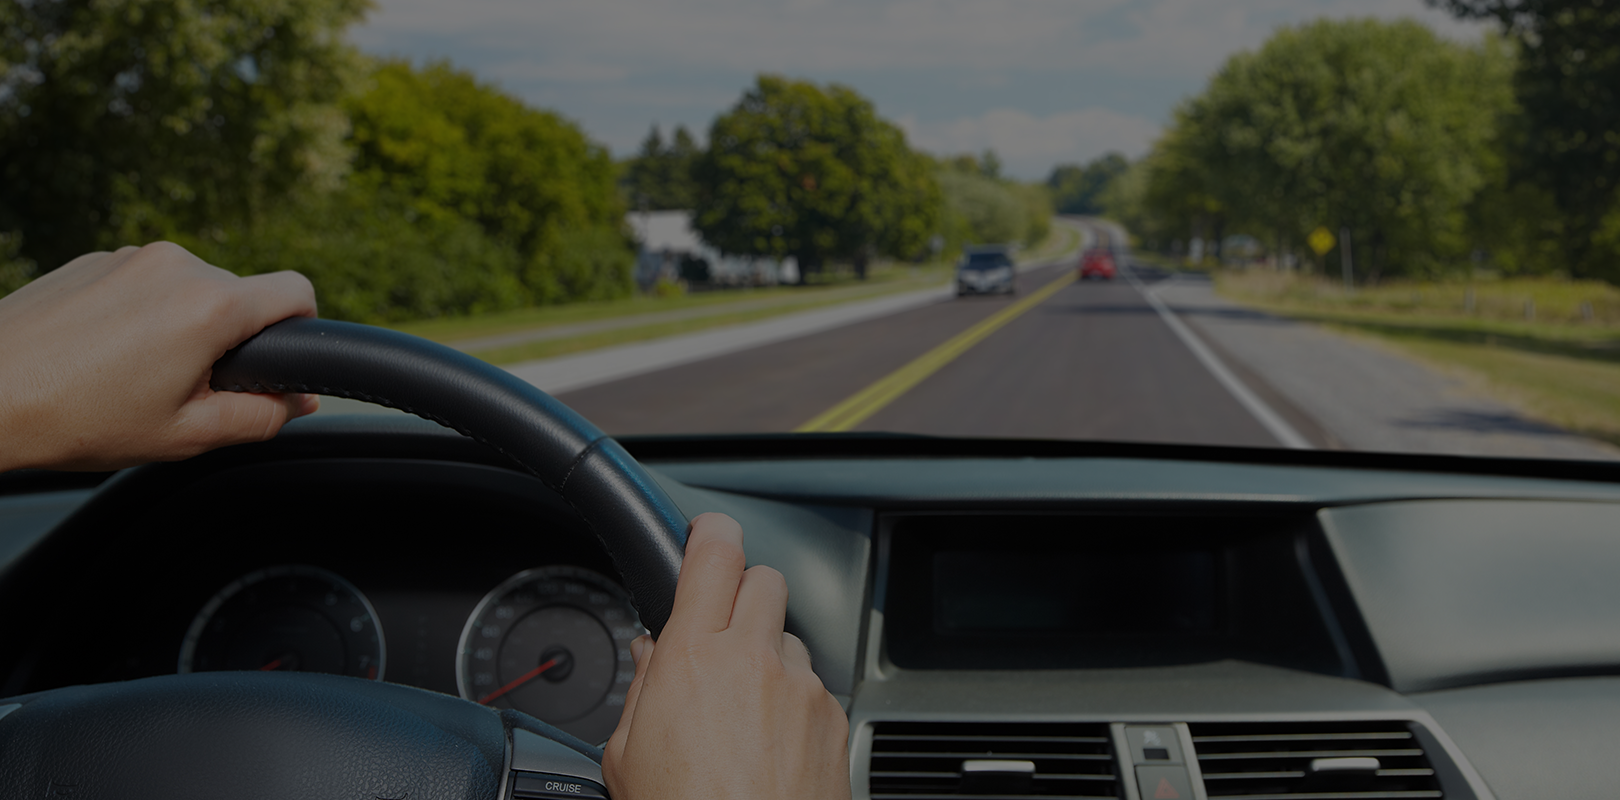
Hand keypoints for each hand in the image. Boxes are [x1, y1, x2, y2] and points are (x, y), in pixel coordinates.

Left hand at [0, 241, 317, 471]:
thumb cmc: (77, 418)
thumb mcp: (186, 435)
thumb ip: (262, 417)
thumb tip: (298, 402)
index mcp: (210, 305)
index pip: (297, 293)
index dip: (303, 329)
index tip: (279, 363)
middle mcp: (177, 265)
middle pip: (241, 296)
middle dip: (231, 339)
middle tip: (188, 391)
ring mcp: (132, 256)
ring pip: (191, 290)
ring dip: (184, 326)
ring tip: (136, 376)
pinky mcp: (96, 259)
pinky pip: (147, 284)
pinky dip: (143, 315)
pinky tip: (105, 356)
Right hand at [603, 512, 850, 799]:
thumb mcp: (626, 757)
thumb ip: (641, 692)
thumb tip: (650, 656)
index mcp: (693, 658)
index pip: (714, 555)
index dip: (712, 533)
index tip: (708, 532)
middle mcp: (754, 660)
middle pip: (763, 579)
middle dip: (742, 593)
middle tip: (718, 628)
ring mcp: (802, 688)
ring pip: (789, 636)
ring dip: (768, 654)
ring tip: (742, 708)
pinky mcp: (833, 719)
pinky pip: (814, 686)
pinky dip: (793, 701)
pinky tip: (770, 743)